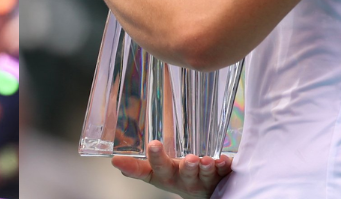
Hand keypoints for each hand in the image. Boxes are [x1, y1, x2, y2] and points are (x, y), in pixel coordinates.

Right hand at [112, 140, 230, 198]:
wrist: (205, 192)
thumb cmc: (179, 176)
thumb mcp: (158, 172)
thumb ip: (140, 167)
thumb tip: (115, 162)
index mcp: (164, 176)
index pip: (149, 171)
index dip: (143, 165)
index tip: (146, 148)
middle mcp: (182, 181)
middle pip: (181, 174)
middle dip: (184, 167)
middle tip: (188, 159)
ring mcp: (202, 181)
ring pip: (203, 175)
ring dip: (204, 167)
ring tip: (205, 160)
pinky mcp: (220, 177)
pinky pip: (223, 172)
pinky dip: (224, 166)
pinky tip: (224, 160)